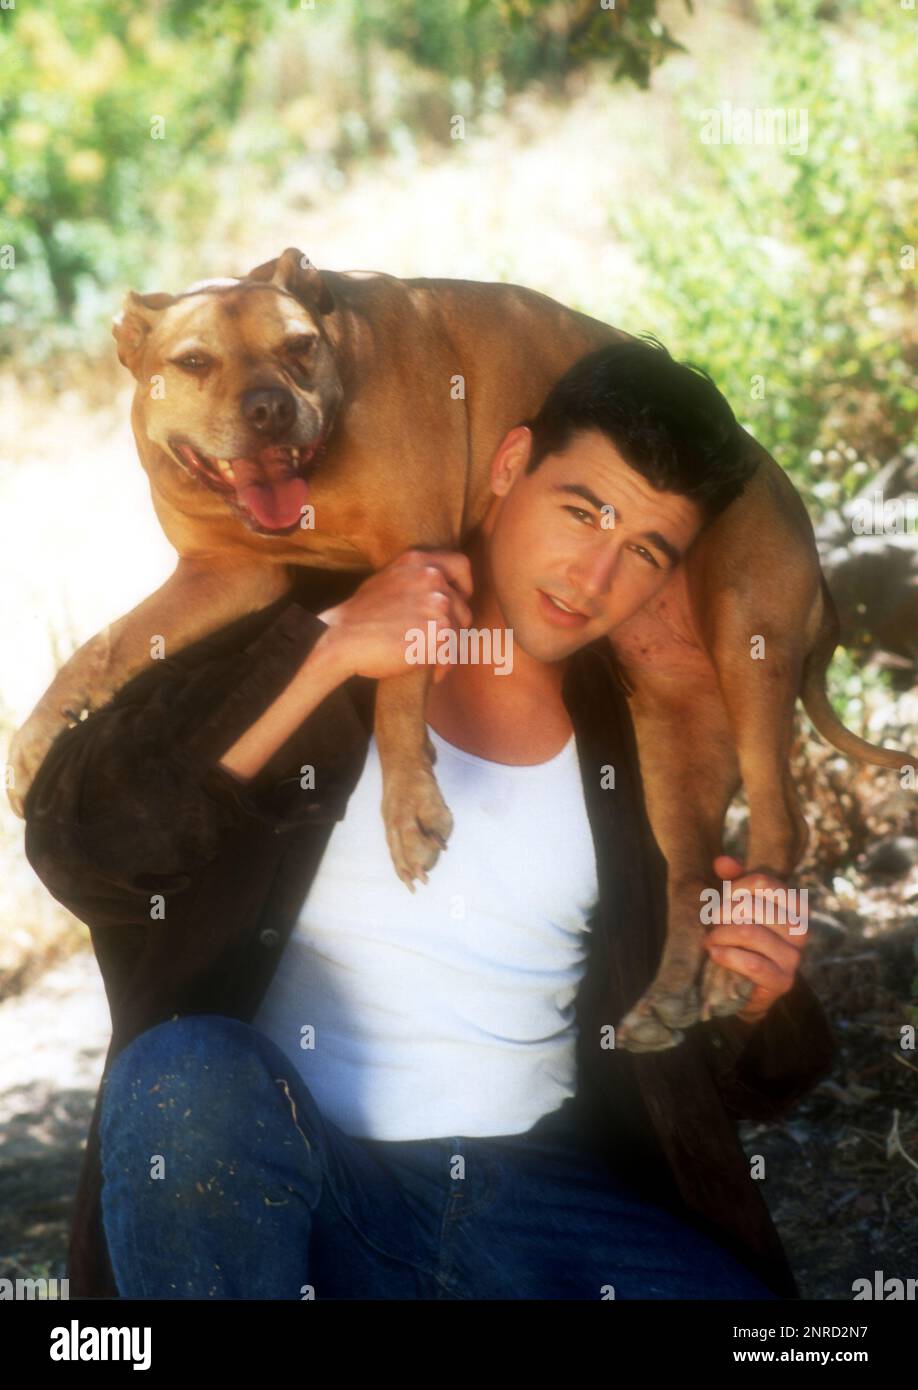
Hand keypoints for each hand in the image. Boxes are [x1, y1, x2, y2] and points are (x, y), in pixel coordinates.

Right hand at [316, 548, 473, 682]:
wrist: (343, 639)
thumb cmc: (359, 616)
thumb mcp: (386, 579)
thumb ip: (414, 579)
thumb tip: (437, 591)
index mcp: (418, 561)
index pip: (461, 565)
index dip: (464, 585)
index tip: (459, 600)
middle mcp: (431, 578)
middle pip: (462, 606)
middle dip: (453, 627)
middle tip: (436, 643)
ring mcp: (437, 604)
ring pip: (460, 631)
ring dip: (447, 649)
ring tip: (431, 661)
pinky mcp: (439, 632)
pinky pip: (453, 653)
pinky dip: (443, 667)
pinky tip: (431, 673)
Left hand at [703, 854, 806, 1024]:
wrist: (746, 985)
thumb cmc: (742, 936)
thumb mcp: (738, 905)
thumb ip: (733, 880)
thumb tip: (722, 862)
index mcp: (796, 906)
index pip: (762, 882)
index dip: (734, 888)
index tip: (721, 899)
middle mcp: (802, 930)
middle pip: (752, 906)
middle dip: (723, 912)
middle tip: (710, 922)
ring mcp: (794, 957)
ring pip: (749, 932)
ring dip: (720, 935)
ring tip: (709, 939)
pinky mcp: (783, 982)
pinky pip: (752, 964)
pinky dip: (727, 956)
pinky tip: (714, 953)